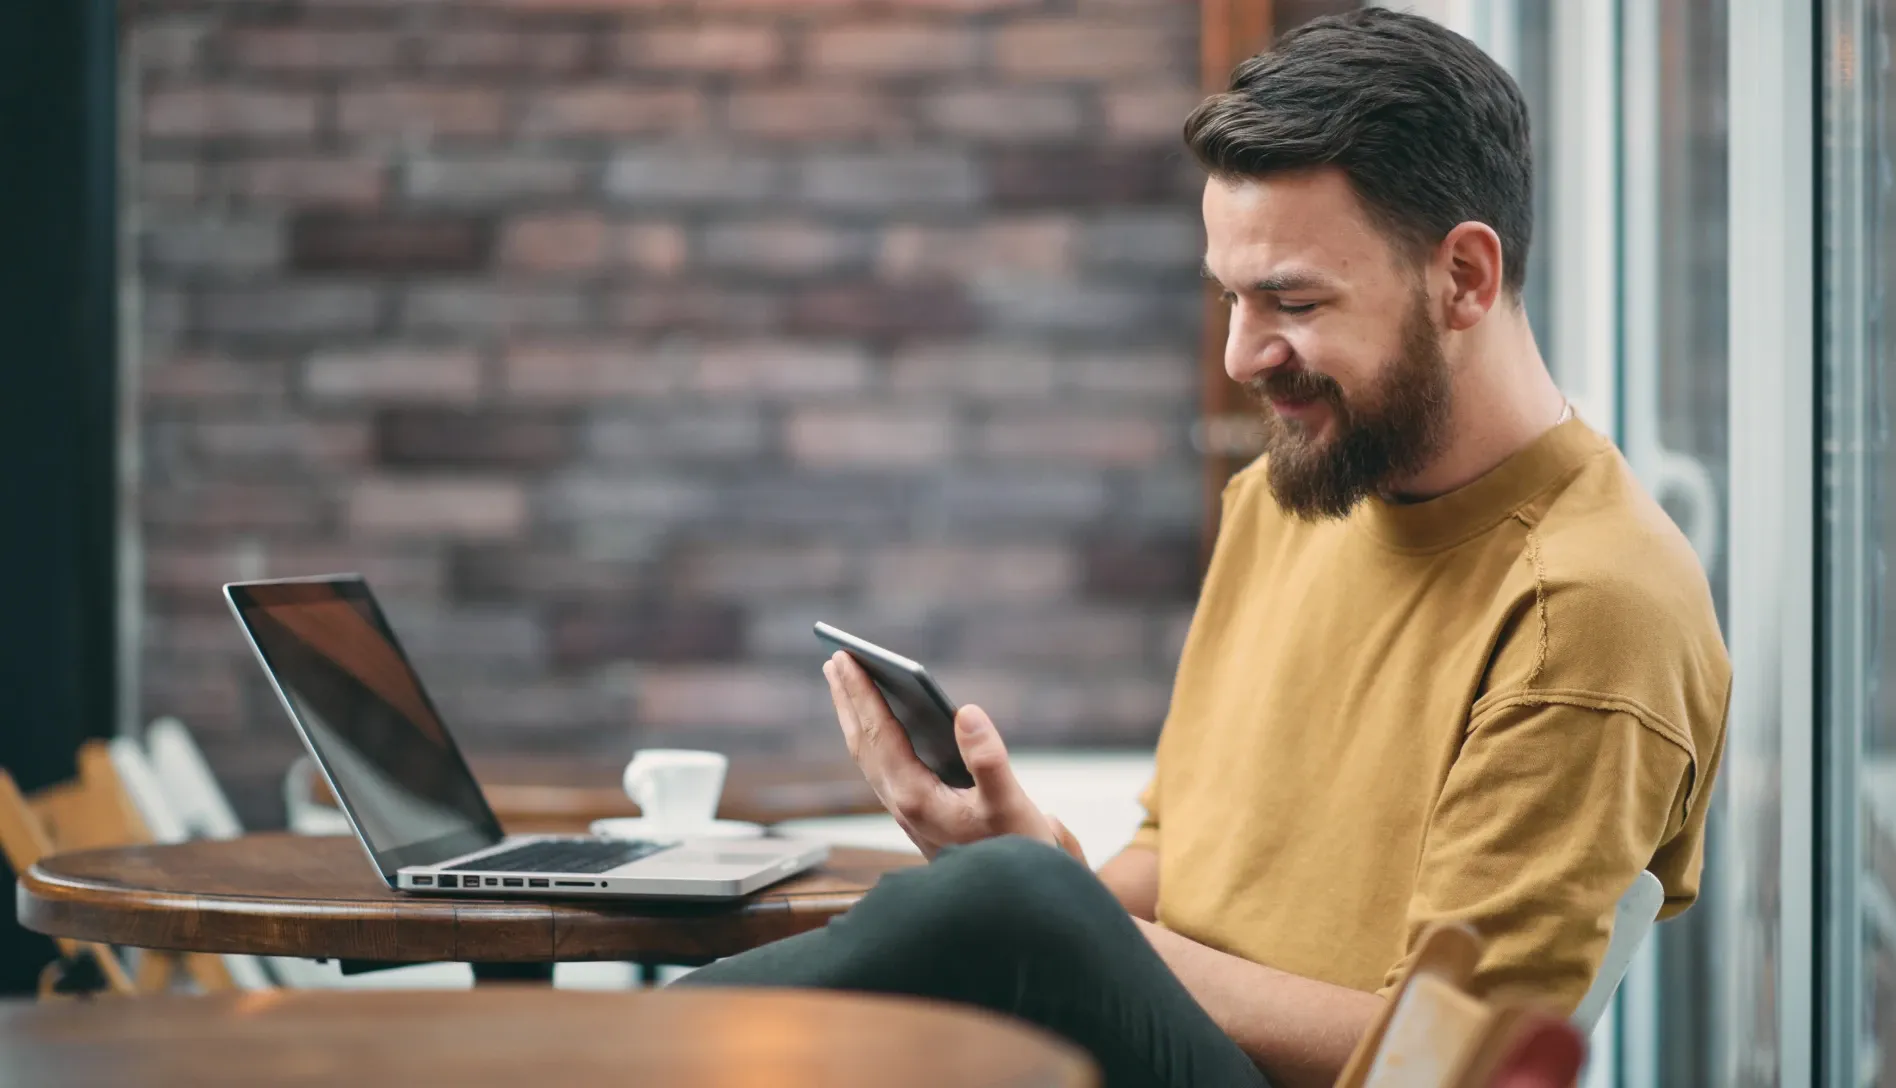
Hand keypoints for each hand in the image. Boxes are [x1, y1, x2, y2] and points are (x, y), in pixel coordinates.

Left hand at [823, 652, 1083, 863]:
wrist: (1013, 900)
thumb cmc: (1016, 852)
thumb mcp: (1011, 805)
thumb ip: (988, 759)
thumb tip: (966, 712)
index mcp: (915, 798)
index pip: (879, 735)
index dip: (862, 693)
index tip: (844, 659)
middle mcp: (901, 805)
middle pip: (863, 742)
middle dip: (848, 699)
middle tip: (835, 660)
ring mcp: (905, 811)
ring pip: (868, 756)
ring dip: (855, 717)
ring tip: (845, 684)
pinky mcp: (916, 815)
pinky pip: (881, 766)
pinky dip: (872, 736)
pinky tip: (878, 725)